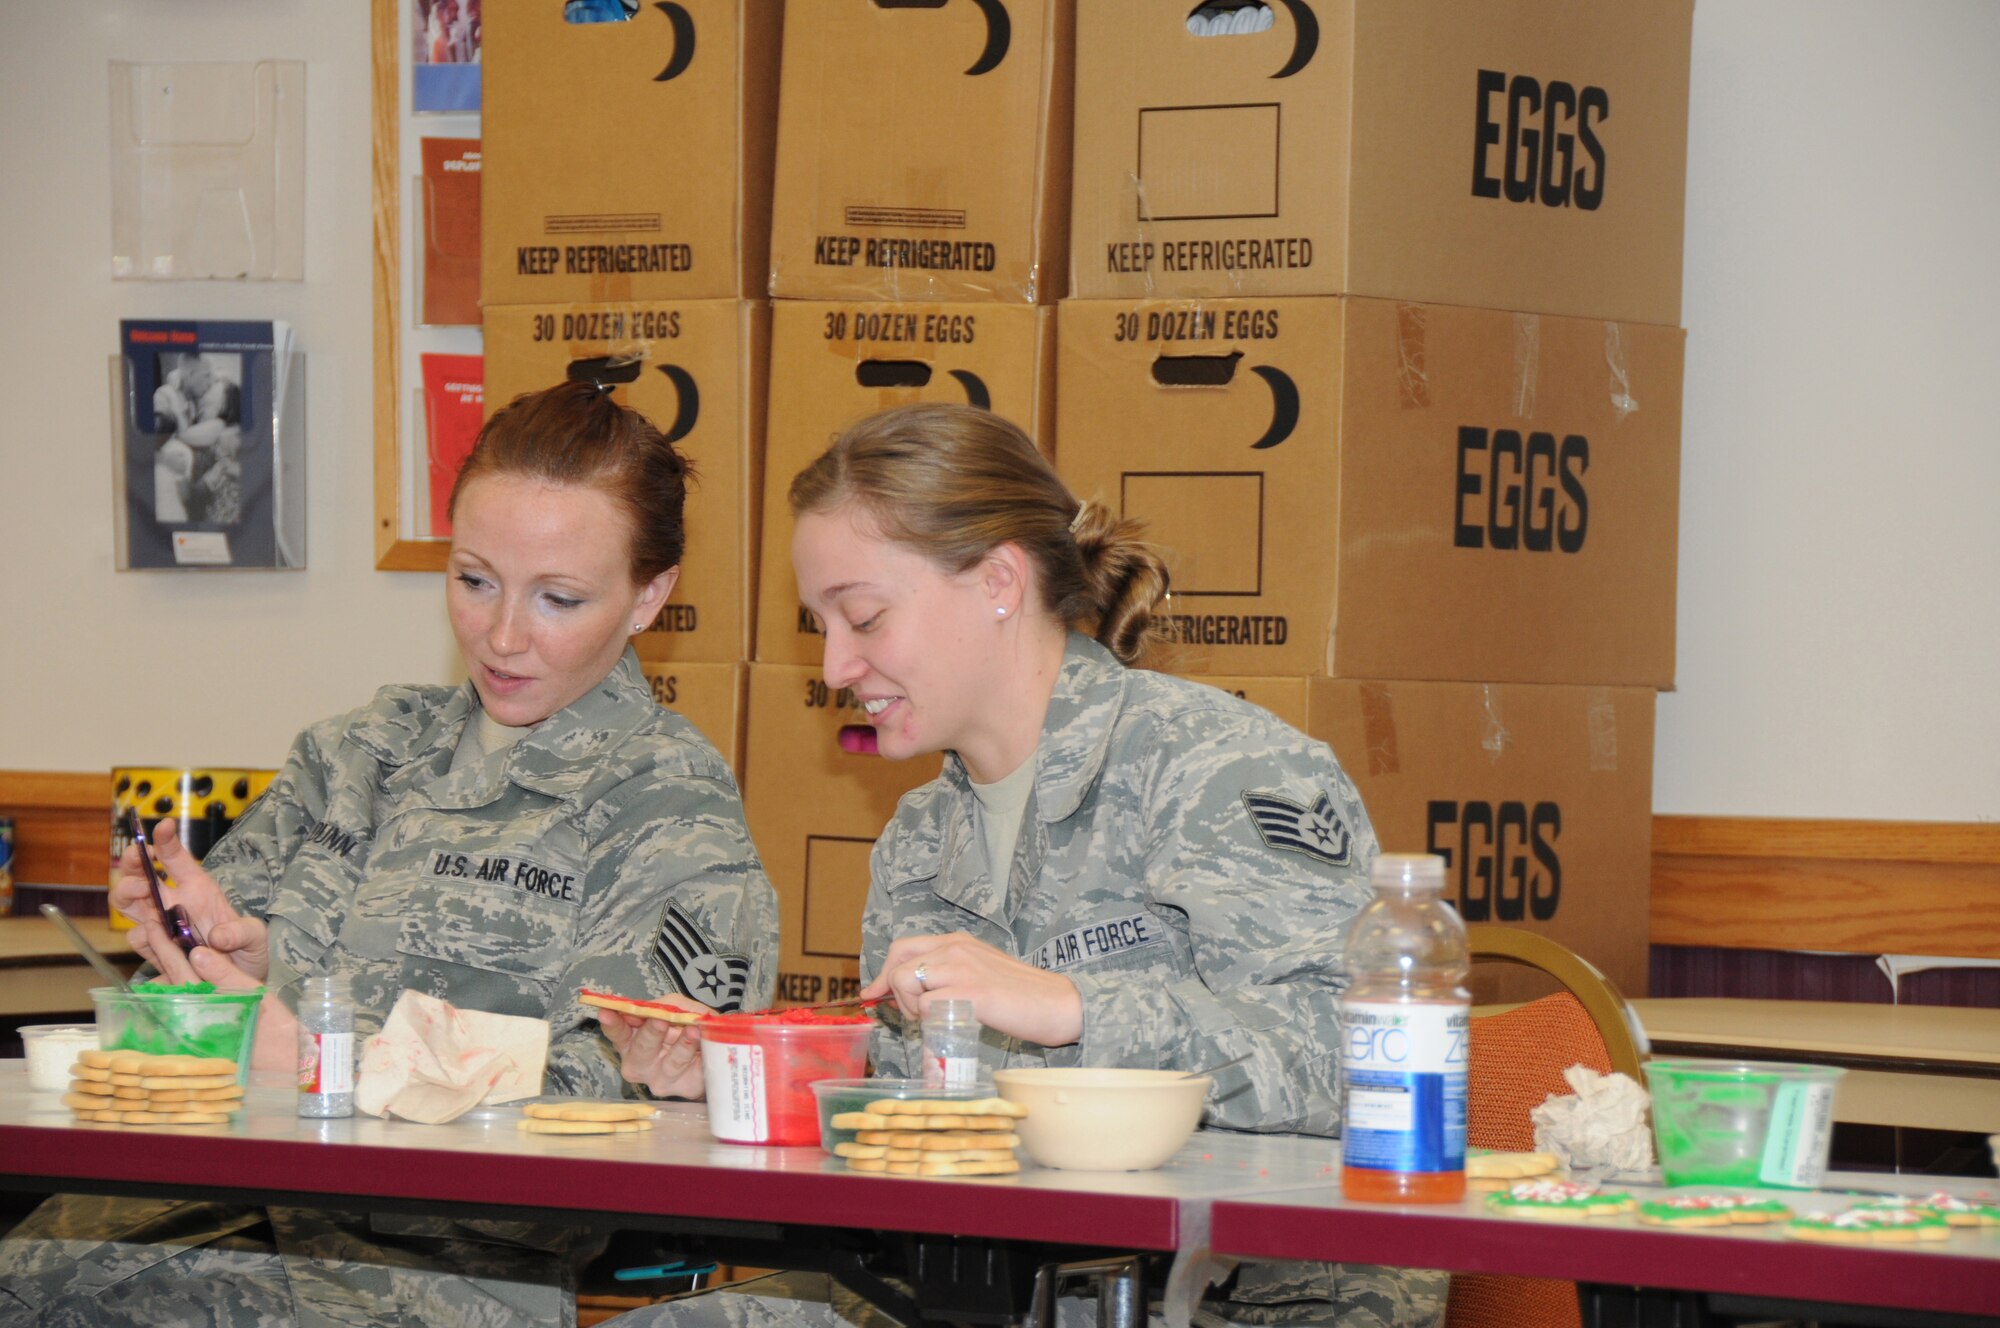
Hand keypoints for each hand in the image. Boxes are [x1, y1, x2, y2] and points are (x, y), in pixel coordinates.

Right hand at [114, 817, 268, 982]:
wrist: (238, 984)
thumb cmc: (247, 952)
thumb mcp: (255, 938)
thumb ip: (242, 933)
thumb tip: (217, 938)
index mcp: (198, 889)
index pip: (175, 858)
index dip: (166, 840)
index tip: (163, 826)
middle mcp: (173, 904)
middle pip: (138, 877)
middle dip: (131, 868)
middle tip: (141, 876)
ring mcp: (161, 926)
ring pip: (129, 904)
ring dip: (129, 897)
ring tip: (143, 896)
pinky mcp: (156, 951)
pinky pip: (139, 939)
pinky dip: (142, 936)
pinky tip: (154, 939)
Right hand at [596, 998, 708, 1099]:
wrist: (715, 1048)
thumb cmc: (685, 1025)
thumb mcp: (676, 1007)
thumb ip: (666, 1006)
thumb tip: (657, 1009)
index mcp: (632, 1042)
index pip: (617, 1033)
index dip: (612, 1023)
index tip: (606, 1012)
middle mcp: (641, 1065)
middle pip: (641, 1051)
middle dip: (651, 1033)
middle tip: (660, 1020)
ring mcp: (663, 1080)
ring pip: (671, 1063)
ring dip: (683, 1045)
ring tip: (693, 1030)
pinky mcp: (688, 1088)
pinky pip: (697, 1072)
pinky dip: (704, 1058)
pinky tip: (707, 1049)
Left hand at [861, 932, 1082, 1047]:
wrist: (1056, 1004)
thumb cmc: (1020, 995)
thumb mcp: (979, 972)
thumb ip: (947, 975)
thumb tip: (910, 994)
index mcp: (958, 941)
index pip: (903, 947)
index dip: (883, 972)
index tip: (873, 994)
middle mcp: (956, 948)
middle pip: (898, 964)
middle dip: (893, 993)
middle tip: (912, 1014)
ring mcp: (962, 968)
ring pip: (906, 983)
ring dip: (911, 1009)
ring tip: (936, 1021)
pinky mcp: (969, 993)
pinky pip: (926, 1006)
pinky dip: (929, 1021)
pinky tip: (951, 1025)